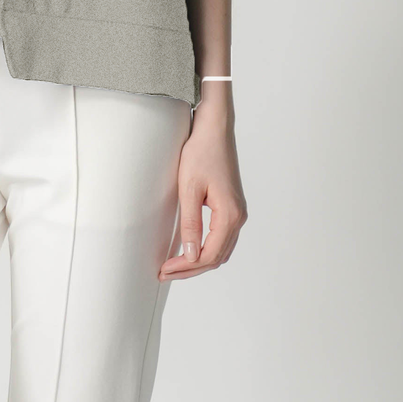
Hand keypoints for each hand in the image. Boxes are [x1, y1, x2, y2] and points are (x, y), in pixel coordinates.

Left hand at [158, 102, 246, 279]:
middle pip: (216, 257)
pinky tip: (190, 249)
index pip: (208, 255)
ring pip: (220, 250)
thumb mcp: (189, 188)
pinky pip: (221, 238)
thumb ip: (190, 224)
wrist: (214, 129)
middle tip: (165, 272)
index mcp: (230, 214)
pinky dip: (206, 249)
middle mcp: (238, 217)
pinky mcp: (231, 206)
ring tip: (174, 266)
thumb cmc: (201, 153)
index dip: (186, 267)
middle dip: (191, 269)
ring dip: (199, 261)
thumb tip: (191, 255)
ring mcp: (237, 212)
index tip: (164, 269)